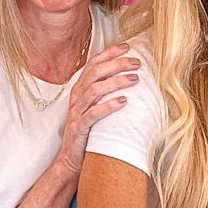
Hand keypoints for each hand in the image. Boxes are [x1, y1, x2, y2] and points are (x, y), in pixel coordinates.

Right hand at [57, 41, 140, 177]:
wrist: (71, 161)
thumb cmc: (89, 133)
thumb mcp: (96, 108)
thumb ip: (106, 94)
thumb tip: (131, 78)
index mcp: (80, 90)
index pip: (93, 64)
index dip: (109, 53)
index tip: (127, 47)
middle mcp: (77, 98)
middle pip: (95, 72)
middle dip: (116, 64)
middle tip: (136, 63)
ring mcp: (77, 112)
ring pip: (95, 89)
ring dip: (116, 82)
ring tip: (134, 79)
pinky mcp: (79, 128)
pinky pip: (93, 113)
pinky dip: (108, 105)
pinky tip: (123, 102)